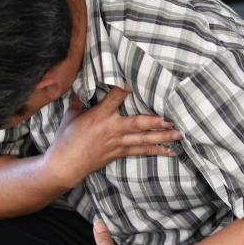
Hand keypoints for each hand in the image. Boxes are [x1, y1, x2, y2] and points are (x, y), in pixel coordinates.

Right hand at [45, 86, 182, 188]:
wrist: (65, 165)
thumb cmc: (66, 138)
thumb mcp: (71, 114)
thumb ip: (80, 98)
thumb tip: (83, 82)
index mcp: (99, 115)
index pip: (115, 97)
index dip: (125, 88)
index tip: (136, 80)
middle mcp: (111, 129)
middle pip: (136, 124)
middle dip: (154, 122)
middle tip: (170, 120)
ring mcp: (117, 143)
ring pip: (143, 139)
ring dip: (161, 137)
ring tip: (178, 134)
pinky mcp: (120, 153)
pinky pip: (140, 151)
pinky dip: (155, 151)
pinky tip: (170, 151)